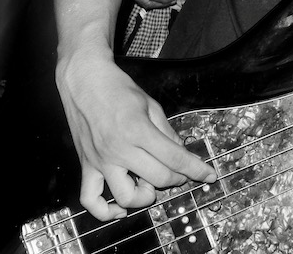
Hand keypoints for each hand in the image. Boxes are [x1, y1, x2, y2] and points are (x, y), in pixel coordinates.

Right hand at [55, 51, 215, 220]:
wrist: (84, 80)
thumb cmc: (117, 88)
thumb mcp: (150, 104)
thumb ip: (167, 131)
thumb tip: (180, 152)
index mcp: (138, 130)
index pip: (175, 158)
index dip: (197, 170)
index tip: (209, 175)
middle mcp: (119, 149)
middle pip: (158, 178)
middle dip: (177, 179)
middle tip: (180, 173)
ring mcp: (101, 160)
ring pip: (126, 197)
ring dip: (145, 196)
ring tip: (149, 184)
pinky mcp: (86, 166)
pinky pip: (91, 200)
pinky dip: (105, 212)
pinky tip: (120, 209)